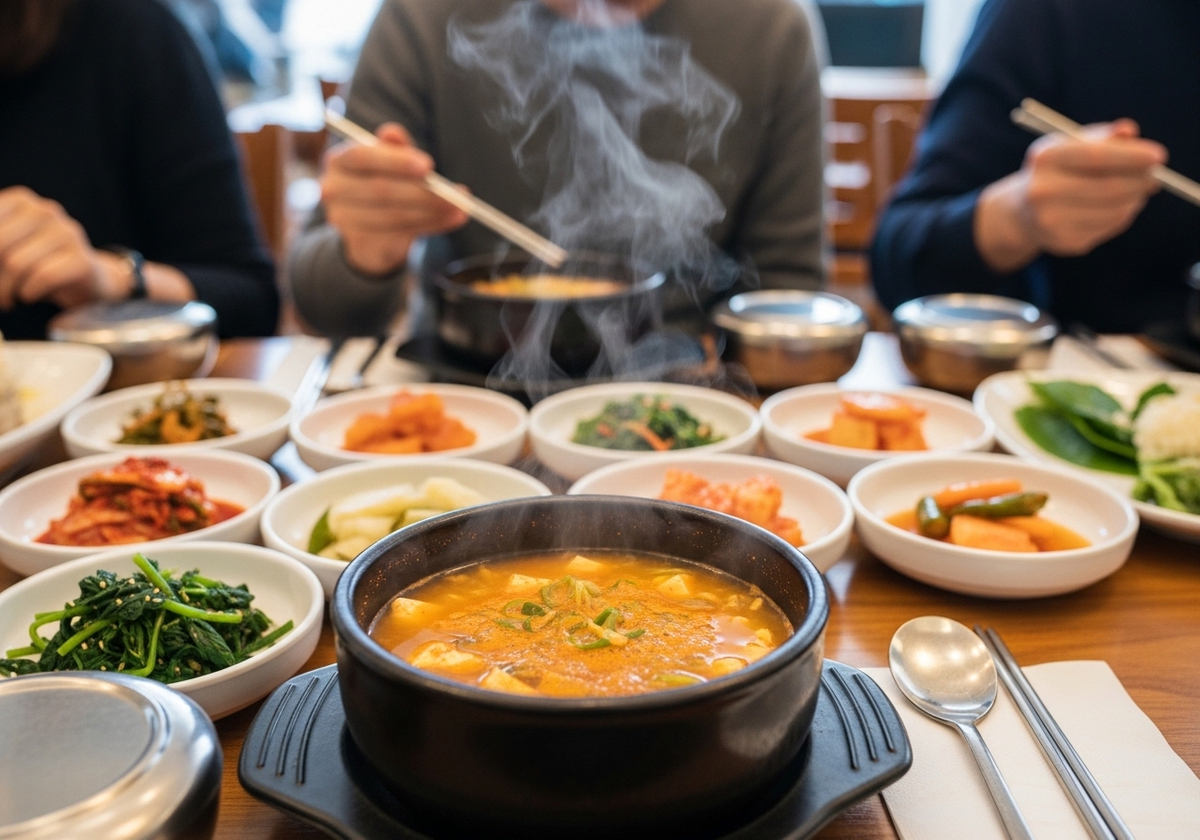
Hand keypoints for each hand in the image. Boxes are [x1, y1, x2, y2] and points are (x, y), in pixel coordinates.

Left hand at [0, 186, 132, 309]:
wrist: (88, 278)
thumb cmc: (38, 261)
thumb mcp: (8, 245)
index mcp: (20, 200)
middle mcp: (45, 210)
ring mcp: (67, 233)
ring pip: (17, 264)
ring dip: (6, 290)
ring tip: (7, 300)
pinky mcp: (82, 259)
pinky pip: (43, 277)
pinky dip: (29, 292)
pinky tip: (28, 295)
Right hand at [321, 123, 468, 275]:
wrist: (366, 230)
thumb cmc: (381, 184)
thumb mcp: (390, 163)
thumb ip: (395, 149)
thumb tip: (393, 132)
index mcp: (339, 161)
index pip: (363, 156)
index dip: (396, 161)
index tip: (428, 166)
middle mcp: (334, 190)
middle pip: (381, 190)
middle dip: (425, 193)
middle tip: (459, 194)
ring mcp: (343, 220)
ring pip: (394, 216)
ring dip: (433, 213)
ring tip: (461, 209)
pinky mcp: (359, 244)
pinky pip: (400, 236)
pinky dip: (430, 226)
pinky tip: (450, 220)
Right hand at [975, 119, 1166, 272]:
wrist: (1023, 211)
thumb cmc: (1056, 170)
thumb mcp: (1071, 146)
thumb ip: (1101, 136)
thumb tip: (1129, 131)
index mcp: (1044, 159)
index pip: (1095, 157)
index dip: (1131, 156)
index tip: (1159, 156)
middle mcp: (1042, 192)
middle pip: (1109, 187)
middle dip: (1141, 181)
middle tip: (1155, 176)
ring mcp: (1051, 221)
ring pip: (1115, 210)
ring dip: (1135, 199)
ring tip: (1135, 190)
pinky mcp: (1064, 242)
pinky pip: (1110, 227)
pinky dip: (1123, 214)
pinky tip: (1117, 206)